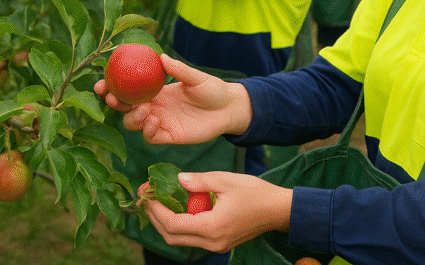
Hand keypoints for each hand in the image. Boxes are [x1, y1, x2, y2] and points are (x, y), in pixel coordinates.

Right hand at [93, 54, 252, 143]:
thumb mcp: (197, 78)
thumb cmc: (213, 89)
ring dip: (132, 117)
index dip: (112, 86)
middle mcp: (154, 105)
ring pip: (133, 123)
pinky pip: (150, 136)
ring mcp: (159, 121)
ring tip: (145, 109)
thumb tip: (161, 57)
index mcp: (156, 90)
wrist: (229, 109)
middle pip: (124, 106)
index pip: (128, 88)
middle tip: (112, 97)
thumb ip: (180, 70)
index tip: (101, 82)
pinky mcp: (168, 136)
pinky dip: (147, 130)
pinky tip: (155, 120)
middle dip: (113, 102)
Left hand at [142, 171, 291, 252]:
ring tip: (158, 202)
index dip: (156, 209)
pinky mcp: (220, 243)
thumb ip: (199, 181)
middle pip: (171, 237)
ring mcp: (216, 246)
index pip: (172, 223)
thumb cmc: (255, 192)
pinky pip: (192, 238)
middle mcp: (211, 242)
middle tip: (147, 198)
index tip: (147, 193)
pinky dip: (181, 225)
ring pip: (180, 240)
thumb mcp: (226, 180)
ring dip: (166, 223)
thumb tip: (178, 179)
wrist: (278, 210)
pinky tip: (179, 208)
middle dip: (155, 218)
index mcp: (211, 227)